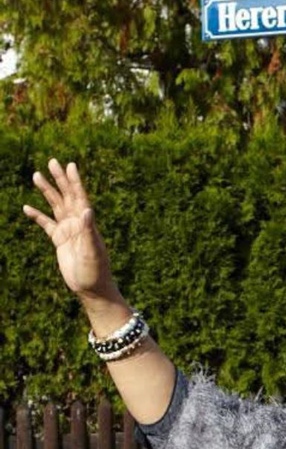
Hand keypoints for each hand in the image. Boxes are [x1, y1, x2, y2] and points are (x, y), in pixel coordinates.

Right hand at [23, 158, 115, 299]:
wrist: (90, 288)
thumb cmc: (95, 270)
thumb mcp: (92, 250)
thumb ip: (89, 230)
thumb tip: (87, 209)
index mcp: (87, 223)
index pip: (80, 197)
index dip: (75, 181)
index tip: (70, 165)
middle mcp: (78, 223)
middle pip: (67, 196)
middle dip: (60, 179)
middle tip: (52, 161)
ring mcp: (68, 230)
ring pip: (55, 206)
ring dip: (47, 191)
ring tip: (36, 175)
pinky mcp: (59, 240)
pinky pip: (46, 224)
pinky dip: (37, 215)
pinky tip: (26, 207)